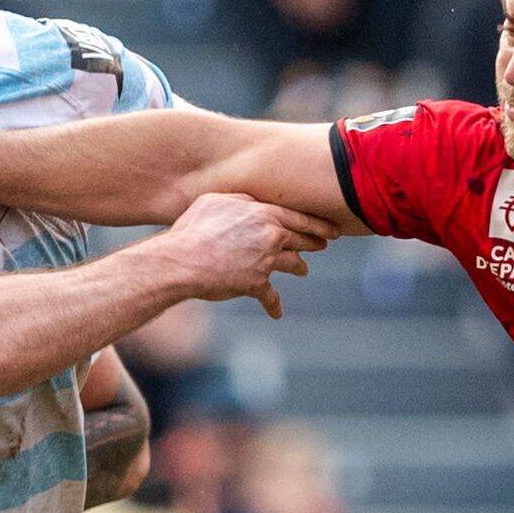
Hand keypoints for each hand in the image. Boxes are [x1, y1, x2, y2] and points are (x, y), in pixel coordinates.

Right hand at [153, 191, 327, 318]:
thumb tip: (252, 201)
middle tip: (324, 244)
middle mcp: (270, 236)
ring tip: (303, 271)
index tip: (331, 228)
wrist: (182, 261)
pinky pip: (271, 297)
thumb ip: (240, 199)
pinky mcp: (256, 284)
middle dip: (315, 242)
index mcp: (263, 213)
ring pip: (292, 264)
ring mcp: (266, 261)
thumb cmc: (193, 229)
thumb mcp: (215, 201)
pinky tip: (277, 313)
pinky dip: (274, 306)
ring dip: (299, 268)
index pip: (298, 217)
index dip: (317, 223)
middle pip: (301, 239)